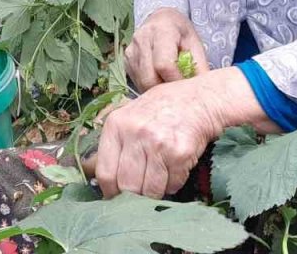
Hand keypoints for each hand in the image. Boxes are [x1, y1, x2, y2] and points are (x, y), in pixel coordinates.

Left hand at [93, 68, 274, 198]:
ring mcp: (158, 144)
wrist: (201, 99)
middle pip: (127, 186)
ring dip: (155, 192)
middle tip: (140, 194)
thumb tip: (95, 174)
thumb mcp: (131, 115)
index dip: (110, 191)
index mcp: (116, 124)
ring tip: (159, 180)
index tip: (116, 197)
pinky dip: (173, 184)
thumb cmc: (163, 108)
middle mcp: (135, 133)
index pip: (105, 173)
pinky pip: (172, 185)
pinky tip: (174, 169)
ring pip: (150, 190)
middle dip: (133, 197)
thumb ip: (114, 142)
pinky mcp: (180, 153)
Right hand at [126, 7, 209, 91]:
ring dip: (157, 91)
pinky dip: (149, 87)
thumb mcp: (195, 44)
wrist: (161, 20)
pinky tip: (160, 81)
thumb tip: (205, 92)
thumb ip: (199, 67)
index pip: (164, 64)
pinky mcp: (125, 60)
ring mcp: (130, 50)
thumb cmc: (180, 33)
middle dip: (166, 91)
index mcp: (162, 30)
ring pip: (142, 83)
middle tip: (178, 92)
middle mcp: (142, 38)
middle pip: (150, 78)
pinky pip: (137, 81)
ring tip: (170, 86)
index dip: (176, 80)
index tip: (186, 87)